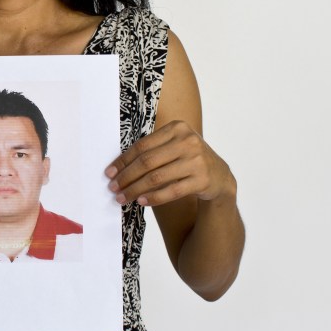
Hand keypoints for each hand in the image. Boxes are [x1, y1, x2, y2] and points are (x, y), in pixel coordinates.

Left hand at [105, 121, 235, 206]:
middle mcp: (188, 141)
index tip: (109, 172)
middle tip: (113, 188)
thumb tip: (117, 167)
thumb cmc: (188, 159)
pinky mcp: (203, 180)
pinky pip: (172, 191)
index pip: (142, 146)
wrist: (220, 176)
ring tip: (122, 198)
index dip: (123, 161)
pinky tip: (141, 201)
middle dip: (126, 176)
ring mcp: (197, 161)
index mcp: (177, 128)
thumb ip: (151, 150)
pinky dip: (154, 197)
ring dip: (135, 189)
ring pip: (157, 178)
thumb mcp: (174, 146)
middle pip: (147, 162)